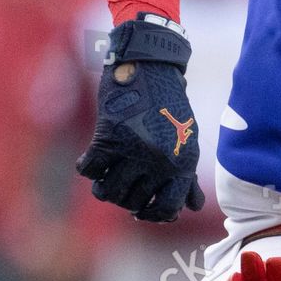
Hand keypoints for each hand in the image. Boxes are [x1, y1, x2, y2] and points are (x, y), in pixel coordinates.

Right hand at [76, 16, 204, 221]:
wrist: (151, 65)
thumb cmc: (170, 104)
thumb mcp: (187, 138)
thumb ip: (187, 175)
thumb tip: (193, 207)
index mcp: (183, 163)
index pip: (166, 211)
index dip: (152, 215)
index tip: (142, 208)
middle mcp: (160, 161)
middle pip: (131, 203)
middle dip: (125, 197)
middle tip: (123, 182)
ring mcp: (134, 150)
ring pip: (108, 192)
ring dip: (104, 185)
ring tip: (108, 173)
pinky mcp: (108, 136)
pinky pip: (88, 170)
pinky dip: (88, 165)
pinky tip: (95, 155)